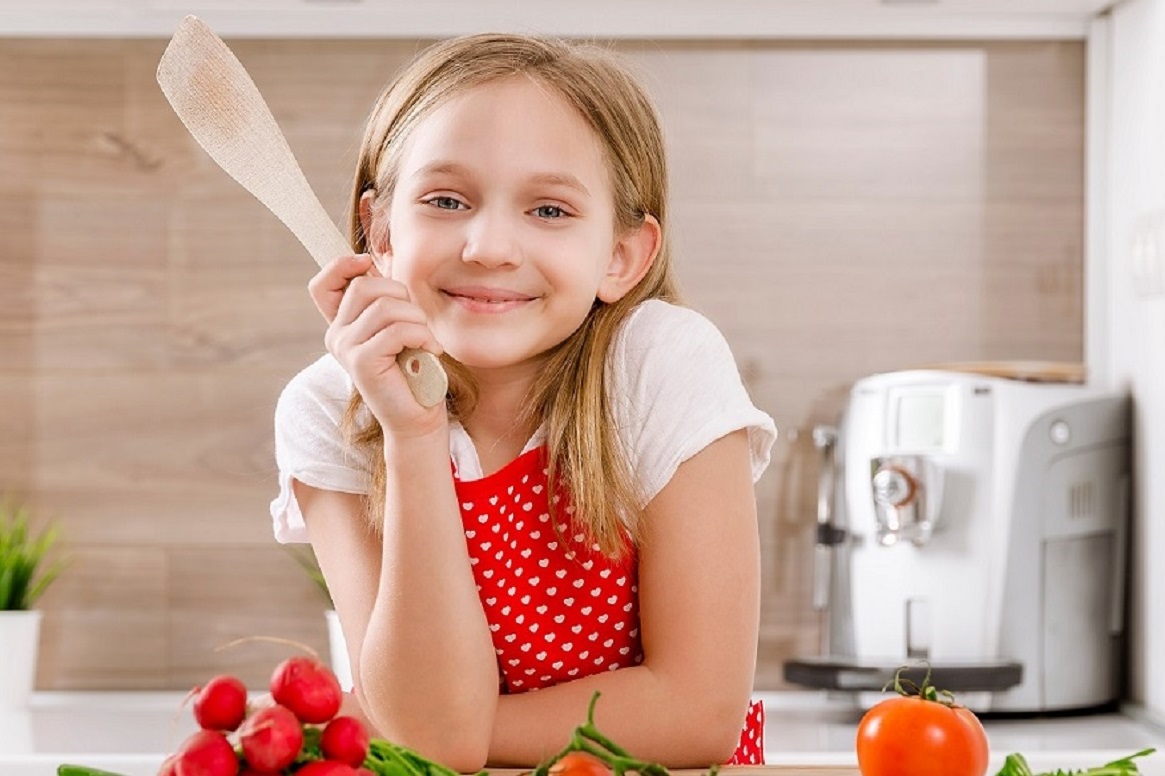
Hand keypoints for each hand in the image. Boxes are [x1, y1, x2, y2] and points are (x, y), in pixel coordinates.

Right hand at [311, 255, 444, 430]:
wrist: (417, 417)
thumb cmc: (414, 370)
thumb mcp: (399, 327)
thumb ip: (386, 301)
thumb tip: (377, 266)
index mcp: (343, 324)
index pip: (324, 285)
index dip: (342, 266)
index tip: (369, 263)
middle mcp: (337, 335)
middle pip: (364, 286)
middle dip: (401, 296)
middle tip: (417, 322)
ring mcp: (345, 348)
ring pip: (385, 306)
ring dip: (417, 320)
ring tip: (424, 341)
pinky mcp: (361, 362)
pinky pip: (398, 330)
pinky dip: (423, 336)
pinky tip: (430, 351)